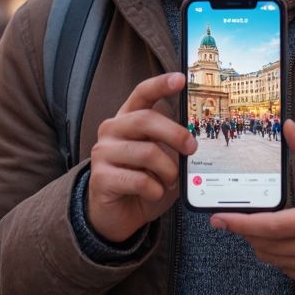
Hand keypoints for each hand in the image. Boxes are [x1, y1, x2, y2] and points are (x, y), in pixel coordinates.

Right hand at [86, 72, 194, 243]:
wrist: (118, 215)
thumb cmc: (143, 182)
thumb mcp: (162, 160)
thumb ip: (172, 147)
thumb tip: (193, 143)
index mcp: (127, 120)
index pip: (142, 94)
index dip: (161, 84)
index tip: (181, 79)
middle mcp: (111, 130)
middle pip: (146, 120)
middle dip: (175, 134)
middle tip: (192, 149)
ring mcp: (102, 153)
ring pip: (147, 153)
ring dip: (168, 171)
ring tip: (169, 181)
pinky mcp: (100, 178)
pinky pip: (140, 180)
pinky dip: (156, 190)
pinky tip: (154, 193)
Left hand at [212, 120, 294, 291]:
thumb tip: (289, 128)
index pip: (275, 225)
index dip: (243, 223)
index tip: (221, 218)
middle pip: (268, 244)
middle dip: (245, 231)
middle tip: (232, 219)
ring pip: (273, 258)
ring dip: (259, 243)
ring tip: (257, 227)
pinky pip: (285, 269)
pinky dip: (276, 255)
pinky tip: (279, 240)